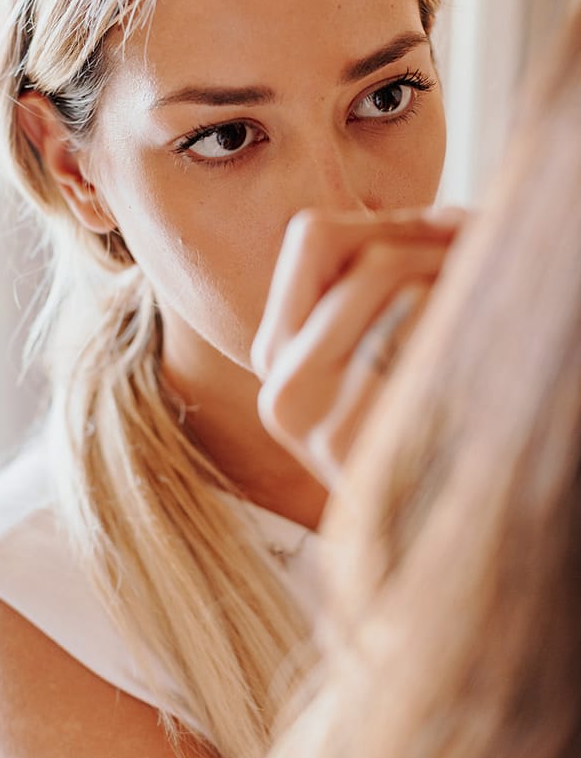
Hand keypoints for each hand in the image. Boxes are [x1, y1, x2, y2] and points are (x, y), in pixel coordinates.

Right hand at [251, 207, 466, 485]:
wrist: (429, 535)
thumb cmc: (414, 418)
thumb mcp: (376, 340)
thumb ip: (392, 266)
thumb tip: (450, 222)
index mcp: (274, 349)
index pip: (312, 236)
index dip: (388, 223)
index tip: (445, 237)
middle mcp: (278, 384)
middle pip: (368, 259)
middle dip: (440, 250)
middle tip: (483, 270)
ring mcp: (314, 420)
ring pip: (403, 293)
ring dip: (459, 286)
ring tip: (483, 314)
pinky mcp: (355, 446)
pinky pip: (425, 341)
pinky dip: (464, 330)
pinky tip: (479, 359)